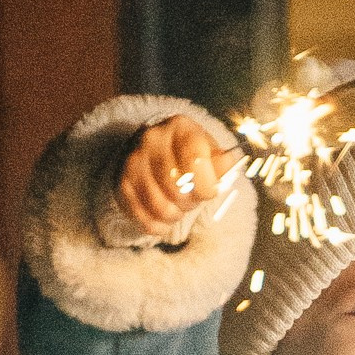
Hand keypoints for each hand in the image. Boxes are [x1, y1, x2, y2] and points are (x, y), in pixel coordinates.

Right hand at [118, 113, 244, 237]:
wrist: (153, 152)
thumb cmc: (188, 155)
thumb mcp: (209, 152)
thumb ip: (221, 161)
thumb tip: (230, 161)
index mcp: (180, 127)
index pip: (195, 161)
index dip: (207, 186)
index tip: (210, 192)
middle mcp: (153, 140)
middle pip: (178, 187)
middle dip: (191, 201)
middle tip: (192, 198)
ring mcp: (134, 162)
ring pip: (161, 207)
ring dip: (176, 215)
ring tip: (179, 207)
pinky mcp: (123, 185)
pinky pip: (145, 219)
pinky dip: (160, 226)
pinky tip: (165, 218)